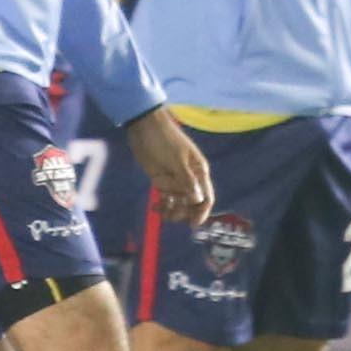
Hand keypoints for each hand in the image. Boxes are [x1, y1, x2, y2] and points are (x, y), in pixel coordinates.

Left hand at [124, 105, 212, 226]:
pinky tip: (155, 207)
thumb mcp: (177, 160)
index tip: (193, 224)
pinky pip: (166, 198)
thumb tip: (198, 200)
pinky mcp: (161, 179)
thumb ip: (187, 181)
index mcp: (198, 172)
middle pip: (192, 204)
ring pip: (179, 203)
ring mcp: (175, 179)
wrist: (144, 126)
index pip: (206, 197)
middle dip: (184, 212)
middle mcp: (189, 178)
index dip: (202, 212)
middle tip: (171, 215)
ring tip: (160, 210)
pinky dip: (163, 205)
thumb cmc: (164, 140)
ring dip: (172, 211)